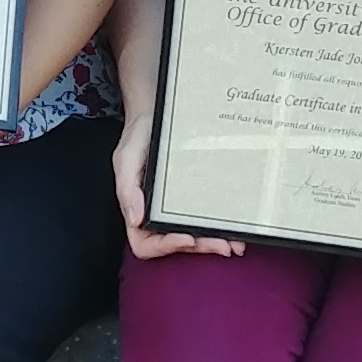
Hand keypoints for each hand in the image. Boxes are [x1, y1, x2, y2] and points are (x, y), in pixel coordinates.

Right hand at [110, 108, 239, 259]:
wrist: (157, 114)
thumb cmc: (138, 136)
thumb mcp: (126, 159)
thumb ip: (127, 190)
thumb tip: (135, 219)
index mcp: (138, 209)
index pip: (146, 244)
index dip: (166, 246)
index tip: (187, 237)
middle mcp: (157, 214)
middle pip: (176, 244)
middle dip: (201, 247)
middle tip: (223, 246)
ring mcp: (176, 208)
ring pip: (195, 237)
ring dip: (214, 243)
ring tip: (235, 244)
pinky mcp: (194, 198)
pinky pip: (205, 218)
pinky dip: (221, 228)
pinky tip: (235, 229)